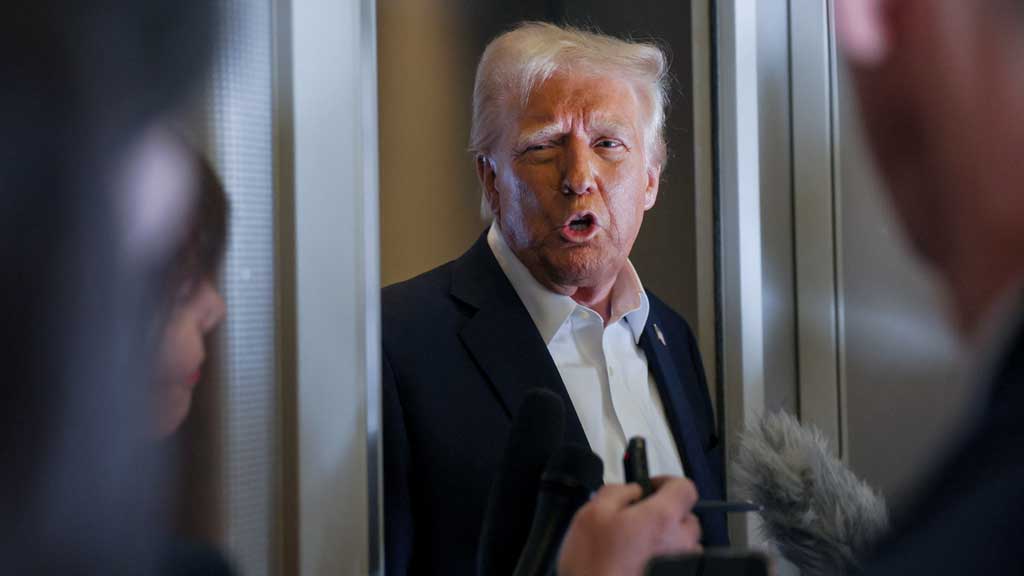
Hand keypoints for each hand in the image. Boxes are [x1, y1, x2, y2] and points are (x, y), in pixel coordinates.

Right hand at [557, 476, 702, 575]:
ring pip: (682, 544)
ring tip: (635, 547)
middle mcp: (679, 543)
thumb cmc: (594, 568)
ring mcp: (681, 567)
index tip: (652, 487)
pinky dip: (661, 561)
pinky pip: (676, 565)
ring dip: (665, 540)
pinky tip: (637, 565)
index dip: (667, 482)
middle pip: (686, 517)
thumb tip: (631, 490)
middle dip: (665, 514)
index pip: (685, 487)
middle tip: (638, 519)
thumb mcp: (592, 514)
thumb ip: (617, 491)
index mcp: (662, 518)